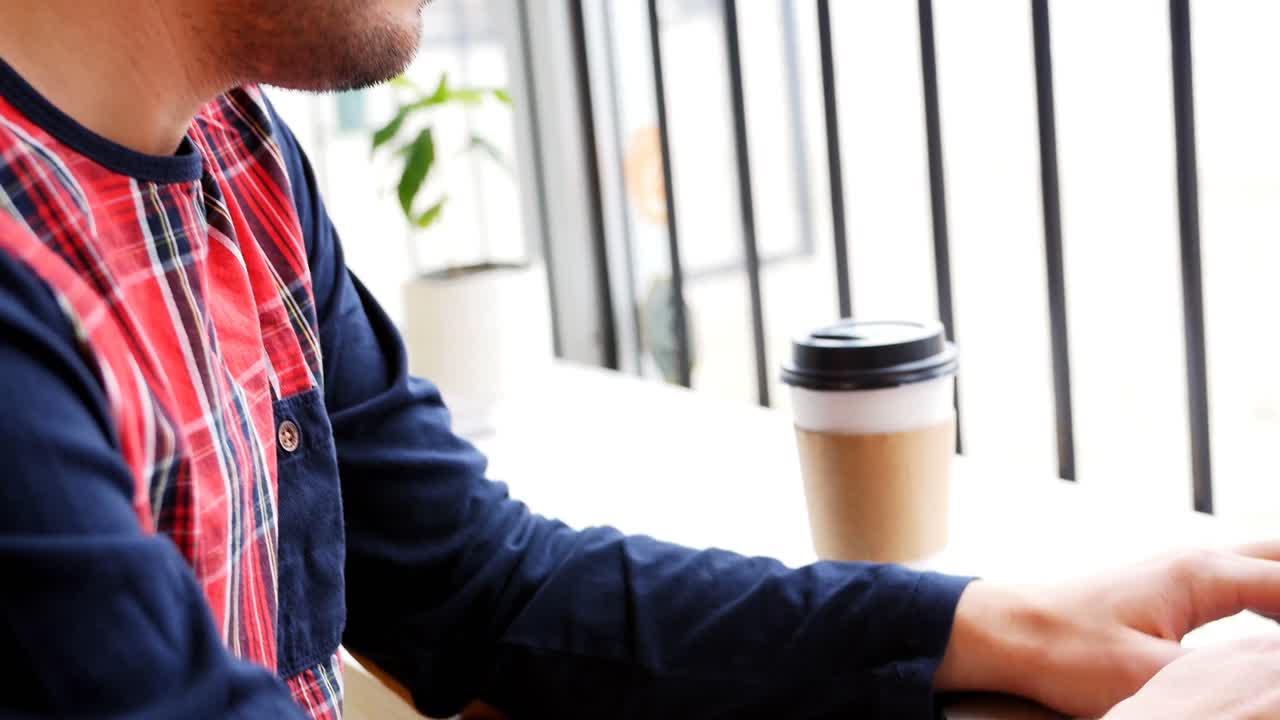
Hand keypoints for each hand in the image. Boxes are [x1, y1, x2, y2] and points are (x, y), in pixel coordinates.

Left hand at [935, 543, 1279, 717]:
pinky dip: (1275, 598)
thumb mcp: (1154, 676)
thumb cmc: (1066, 652)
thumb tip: (1273, 679)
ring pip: (1268, 562)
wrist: (1005, 631)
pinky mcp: (1171, 587)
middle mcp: (1199, 560)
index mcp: (1203, 575)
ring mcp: (1184, 569)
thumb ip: (1230, 675)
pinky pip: (1246, 581)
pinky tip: (1277, 631)